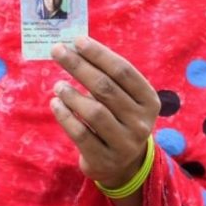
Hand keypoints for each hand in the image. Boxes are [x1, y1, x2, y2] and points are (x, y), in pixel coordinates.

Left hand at [50, 37, 159, 188]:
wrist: (124, 165)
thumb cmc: (120, 120)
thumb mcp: (125, 100)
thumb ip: (108, 77)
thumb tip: (76, 47)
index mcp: (150, 101)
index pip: (124, 71)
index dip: (100, 54)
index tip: (77, 40)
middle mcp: (141, 122)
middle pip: (106, 88)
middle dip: (79, 66)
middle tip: (58, 51)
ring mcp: (125, 143)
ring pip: (95, 112)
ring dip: (72, 94)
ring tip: (57, 85)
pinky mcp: (104, 159)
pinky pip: (81, 134)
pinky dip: (65, 117)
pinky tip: (55, 104)